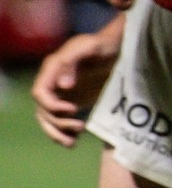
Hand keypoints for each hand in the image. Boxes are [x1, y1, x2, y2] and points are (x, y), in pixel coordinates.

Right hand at [30, 20, 124, 145]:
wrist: (116, 48)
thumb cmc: (102, 44)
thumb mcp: (88, 47)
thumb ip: (72, 62)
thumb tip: (63, 85)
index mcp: (52, 70)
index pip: (40, 93)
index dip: (51, 105)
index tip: (72, 110)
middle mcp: (52, 83)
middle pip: (43, 110)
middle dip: (58, 123)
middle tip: (80, 127)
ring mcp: (61, 95)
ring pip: (49, 119)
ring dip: (57, 133)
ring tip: (73, 143)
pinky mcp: (72, 102)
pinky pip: (61, 121)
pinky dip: (64, 132)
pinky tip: (74, 140)